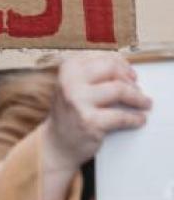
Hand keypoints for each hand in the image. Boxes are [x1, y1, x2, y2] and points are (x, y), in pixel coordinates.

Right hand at [40, 52, 150, 199]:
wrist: (56, 142)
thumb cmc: (70, 112)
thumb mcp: (74, 85)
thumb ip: (94, 73)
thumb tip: (127, 69)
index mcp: (68, 69)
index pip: (104, 57)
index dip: (121, 65)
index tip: (129, 74)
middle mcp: (70, 82)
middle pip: (112, 69)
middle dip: (130, 79)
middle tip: (137, 89)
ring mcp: (78, 101)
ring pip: (120, 90)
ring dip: (138, 98)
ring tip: (144, 104)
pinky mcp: (89, 121)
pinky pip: (122, 116)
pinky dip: (135, 119)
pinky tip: (137, 119)